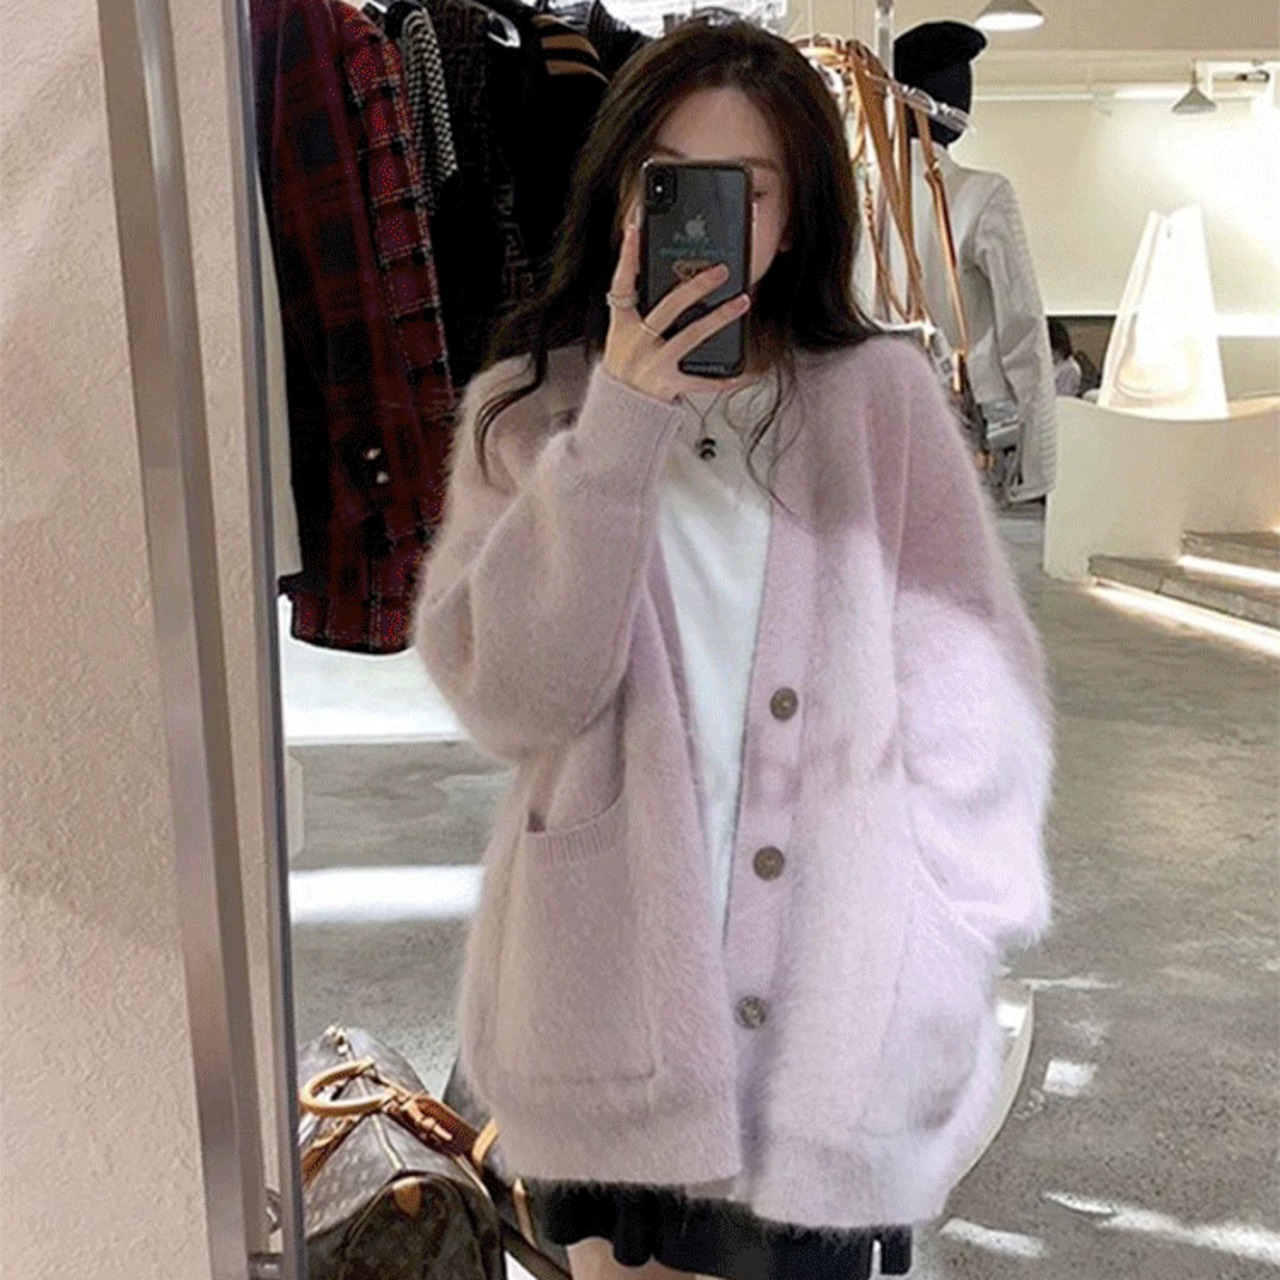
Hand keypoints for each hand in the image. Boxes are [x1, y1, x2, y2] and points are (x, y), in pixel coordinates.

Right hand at [602, 218, 751, 403]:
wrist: (618, 411)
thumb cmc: (626, 369)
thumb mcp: (623, 337)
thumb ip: (641, 312)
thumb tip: (675, 285)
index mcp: (622, 325)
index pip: (622, 284)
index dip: (626, 257)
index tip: (634, 230)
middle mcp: (636, 341)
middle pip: (669, 306)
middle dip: (697, 286)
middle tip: (722, 270)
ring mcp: (652, 363)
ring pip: (691, 335)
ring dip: (720, 317)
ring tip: (742, 302)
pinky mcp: (666, 385)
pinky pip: (699, 380)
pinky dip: (720, 380)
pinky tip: (739, 374)